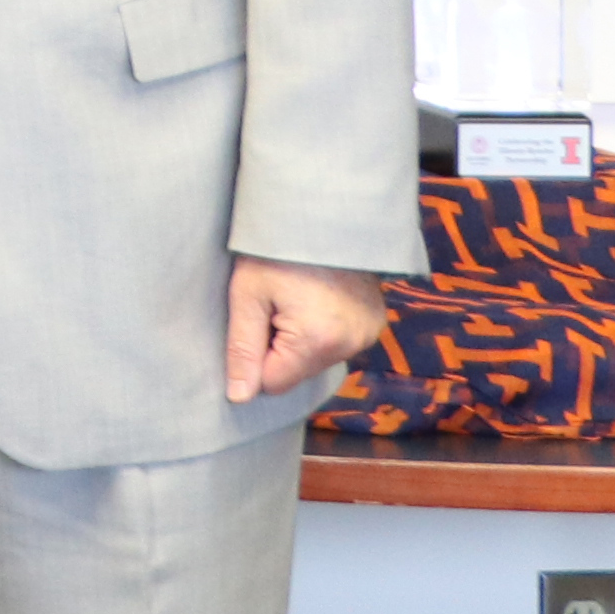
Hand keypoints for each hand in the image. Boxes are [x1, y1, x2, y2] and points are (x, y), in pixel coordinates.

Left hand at [226, 255, 391, 403]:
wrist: (324, 216)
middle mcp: (351, 345)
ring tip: (297, 298)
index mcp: (317, 341)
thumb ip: (242, 350)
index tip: (257, 320)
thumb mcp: (247, 296)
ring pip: (317, 360)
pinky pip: (338, 344)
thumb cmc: (276, 252)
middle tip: (276, 305)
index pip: (273, 383)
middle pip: (297, 373)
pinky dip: (323, 331)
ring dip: (301, 340)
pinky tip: (317, 300)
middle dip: (279, 348)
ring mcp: (369, 334)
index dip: (256, 358)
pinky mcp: (375, 323)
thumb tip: (239, 398)